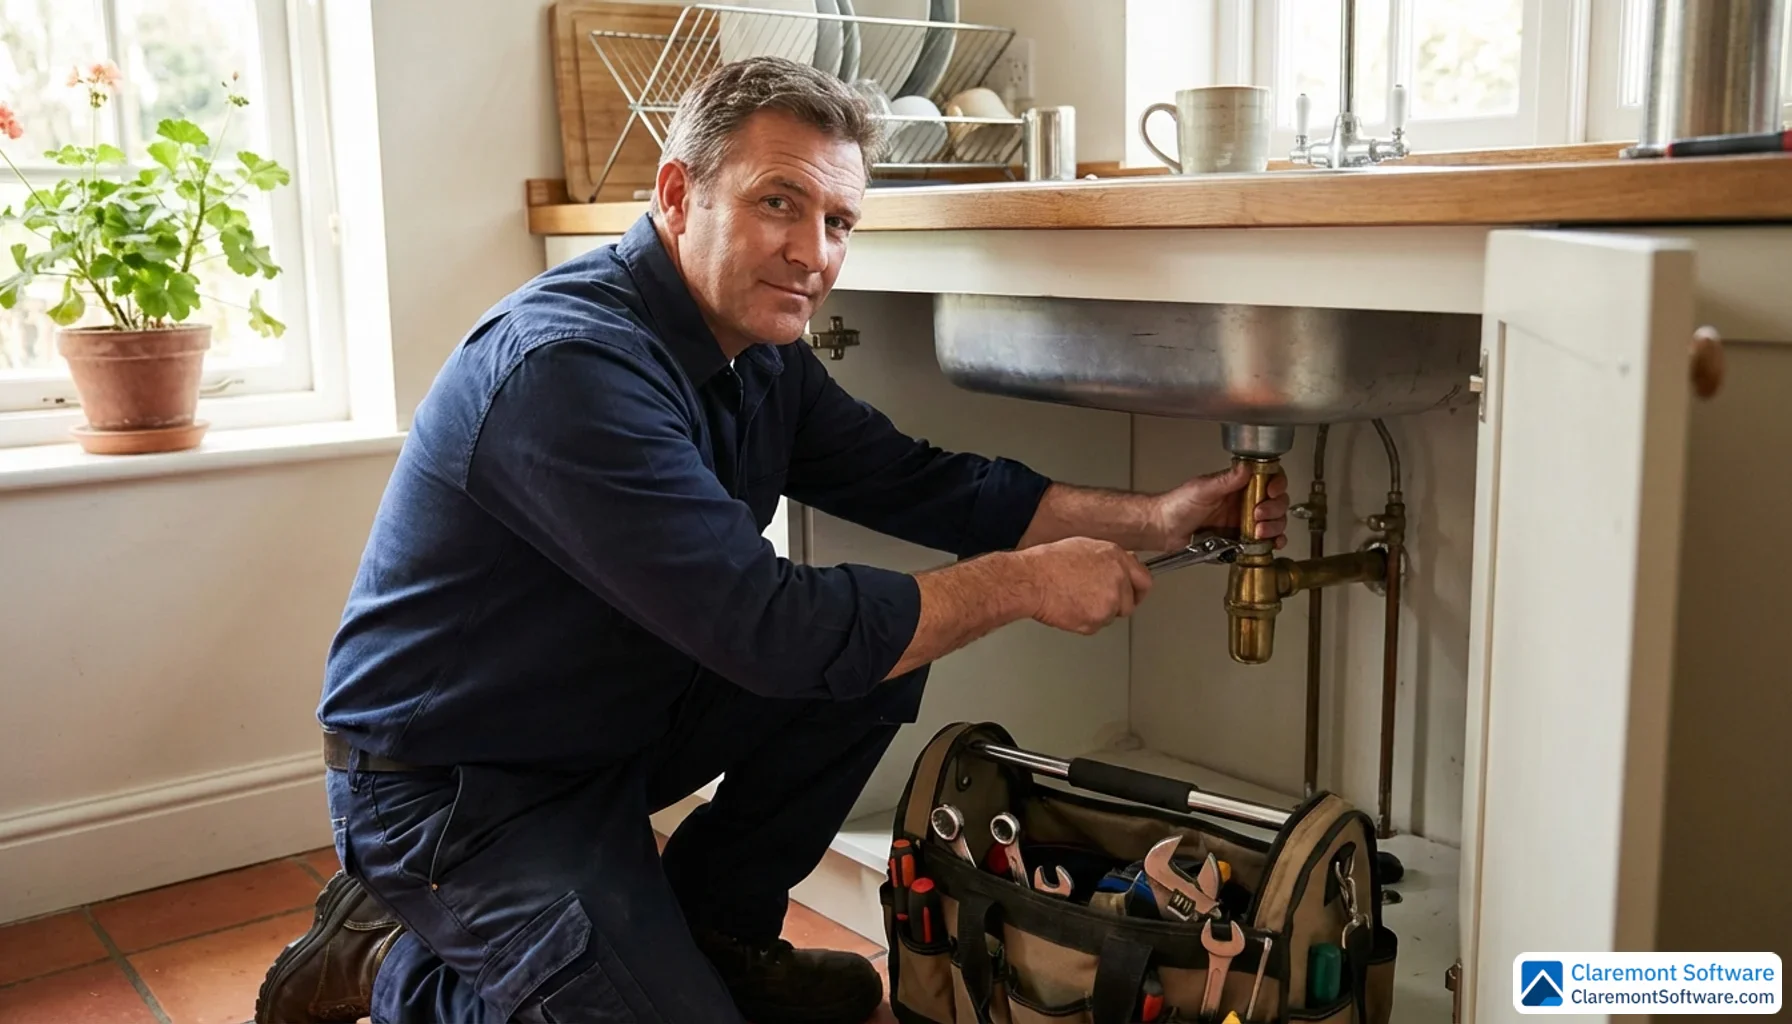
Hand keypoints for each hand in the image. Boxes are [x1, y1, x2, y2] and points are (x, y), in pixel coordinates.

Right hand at [1017, 537, 1153, 634]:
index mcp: (1116, 558)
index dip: (1138, 590)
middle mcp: (1118, 579)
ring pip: (1111, 616)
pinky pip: (1095, 627)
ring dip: (1097, 613)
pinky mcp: (1097, 619)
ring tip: (1075, 600)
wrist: (1031, 580)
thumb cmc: (1048, 563)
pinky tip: (1069, 608)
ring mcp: (1109, 601)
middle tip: (1096, 602)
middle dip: (1116, 605)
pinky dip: (1084, 622)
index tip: (1134, 596)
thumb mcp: (1083, 548)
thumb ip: (1107, 559)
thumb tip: (1117, 567)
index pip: (1144, 579)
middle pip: (1129, 603)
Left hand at [1153, 462, 1289, 550]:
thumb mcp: (1202, 489)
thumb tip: (1245, 468)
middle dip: (1274, 509)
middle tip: (1259, 514)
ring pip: (1274, 522)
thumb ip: (1225, 480)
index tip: (1272, 491)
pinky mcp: (1241, 542)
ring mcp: (1244, 523)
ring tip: (1259, 531)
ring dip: (1274, 526)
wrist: (1163, 529)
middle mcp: (1244, 503)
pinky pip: (1264, 542)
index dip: (1277, 484)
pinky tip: (1270, 543)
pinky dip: (1272, 543)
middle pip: (1277, 502)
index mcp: (1237, 486)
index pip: (1268, 479)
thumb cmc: (1176, 505)